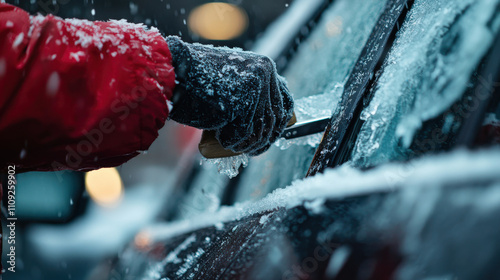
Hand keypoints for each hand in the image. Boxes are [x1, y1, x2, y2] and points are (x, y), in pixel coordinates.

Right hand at [166, 36, 293, 155]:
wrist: (173, 72)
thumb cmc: (198, 80)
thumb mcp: (231, 78)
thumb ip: (251, 89)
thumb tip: (269, 118)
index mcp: (265, 66)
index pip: (285, 101)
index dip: (281, 124)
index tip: (271, 136)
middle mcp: (265, 74)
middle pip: (275, 118)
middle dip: (265, 140)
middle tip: (253, 150)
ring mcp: (255, 88)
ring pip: (261, 130)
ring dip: (248, 145)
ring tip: (233, 145)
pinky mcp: (242, 103)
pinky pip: (244, 134)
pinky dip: (232, 142)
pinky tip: (222, 139)